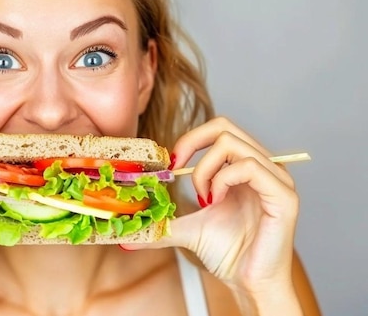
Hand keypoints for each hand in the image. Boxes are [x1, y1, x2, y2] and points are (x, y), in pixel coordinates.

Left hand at [122, 117, 298, 294]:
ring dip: (205, 170)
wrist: (250, 284)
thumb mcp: (188, 228)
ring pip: (232, 143)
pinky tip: (216, 201)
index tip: (169, 163)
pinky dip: (223, 180)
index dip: (189, 139)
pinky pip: (249, 166)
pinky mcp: (284, 195)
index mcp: (246, 167)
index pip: (218, 129)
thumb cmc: (228, 253)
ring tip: (204, 197)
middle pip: (225, 126)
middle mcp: (264, 166)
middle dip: (191, 144)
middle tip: (175, 168)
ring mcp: (277, 178)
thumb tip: (126, 234)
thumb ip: (163, 222)